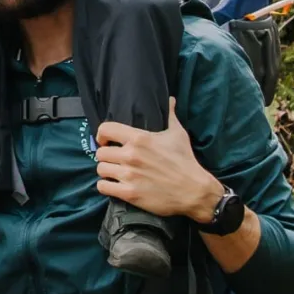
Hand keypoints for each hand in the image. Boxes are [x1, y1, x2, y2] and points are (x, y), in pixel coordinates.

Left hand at [94, 98, 220, 221]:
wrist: (193, 190)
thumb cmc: (185, 160)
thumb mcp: (178, 134)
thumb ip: (170, 115)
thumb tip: (170, 100)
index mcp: (140, 138)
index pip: (106, 129)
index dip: (102, 135)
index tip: (106, 141)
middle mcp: (131, 155)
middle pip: (100, 153)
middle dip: (106, 156)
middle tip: (114, 160)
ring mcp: (129, 175)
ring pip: (100, 169)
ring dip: (106, 171)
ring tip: (115, 172)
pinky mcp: (129, 193)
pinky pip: (102, 187)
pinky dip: (105, 186)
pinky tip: (113, 185)